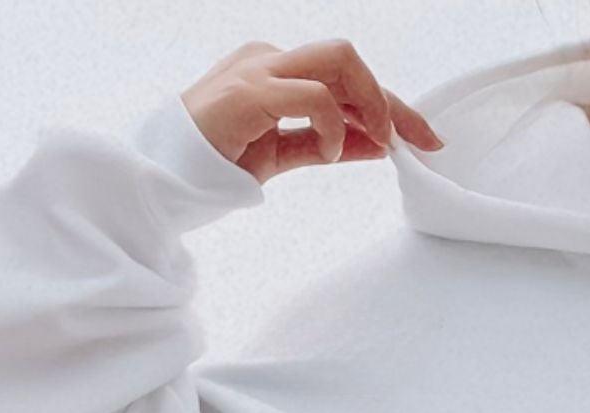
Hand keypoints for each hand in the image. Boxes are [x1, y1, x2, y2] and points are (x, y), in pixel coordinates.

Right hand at [183, 38, 442, 182]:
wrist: (164, 176)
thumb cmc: (217, 162)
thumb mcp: (286, 153)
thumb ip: (329, 144)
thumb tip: (378, 145)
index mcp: (277, 69)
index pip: (346, 77)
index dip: (392, 105)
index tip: (425, 138)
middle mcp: (270, 60)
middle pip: (349, 59)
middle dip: (392, 101)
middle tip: (414, 142)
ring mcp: (258, 71)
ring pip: (338, 62)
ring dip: (370, 106)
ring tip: (371, 146)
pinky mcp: (248, 93)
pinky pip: (313, 97)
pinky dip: (333, 127)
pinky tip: (328, 153)